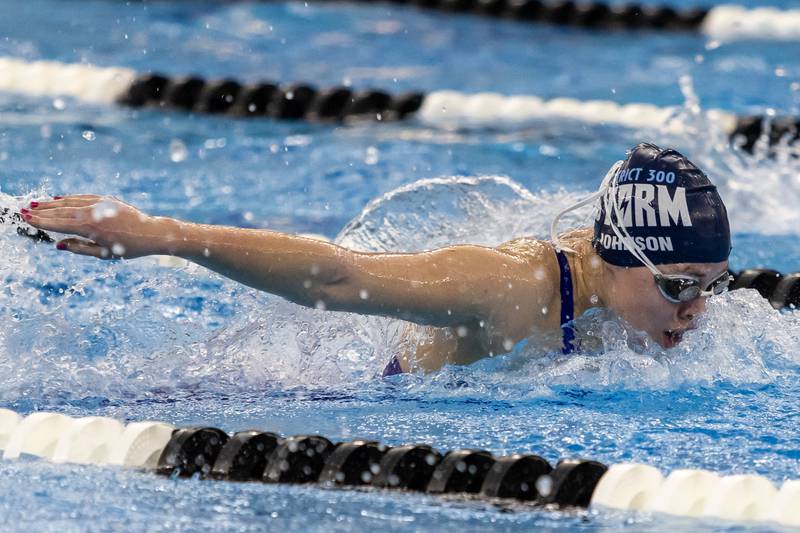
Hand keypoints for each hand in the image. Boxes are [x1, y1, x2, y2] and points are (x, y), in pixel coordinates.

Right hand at [23, 195, 167, 258]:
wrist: (151, 232)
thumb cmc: (128, 248)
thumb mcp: (103, 254)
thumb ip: (79, 248)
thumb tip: (58, 244)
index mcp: (91, 228)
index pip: (60, 224)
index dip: (42, 221)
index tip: (26, 219)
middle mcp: (93, 213)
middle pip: (62, 211)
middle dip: (42, 211)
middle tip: (24, 210)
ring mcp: (100, 203)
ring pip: (71, 202)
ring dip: (53, 203)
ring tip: (36, 204)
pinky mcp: (106, 199)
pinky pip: (83, 197)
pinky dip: (69, 198)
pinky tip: (59, 199)